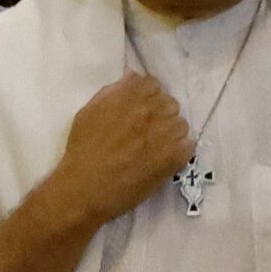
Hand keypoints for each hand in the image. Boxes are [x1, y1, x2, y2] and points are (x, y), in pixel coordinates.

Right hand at [40, 77, 195, 230]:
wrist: (85, 188)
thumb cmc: (81, 151)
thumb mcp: (88, 113)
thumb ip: (111, 94)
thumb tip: (130, 82)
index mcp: (128, 96)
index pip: (152, 84)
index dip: (147, 97)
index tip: (141, 110)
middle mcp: (150, 110)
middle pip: (170, 103)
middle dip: (161, 114)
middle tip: (148, 131)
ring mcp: (164, 133)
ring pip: (181, 124)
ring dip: (171, 134)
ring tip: (155, 148)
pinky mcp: (173, 157)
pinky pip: (189, 146)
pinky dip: (179, 152)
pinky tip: (164, 160)